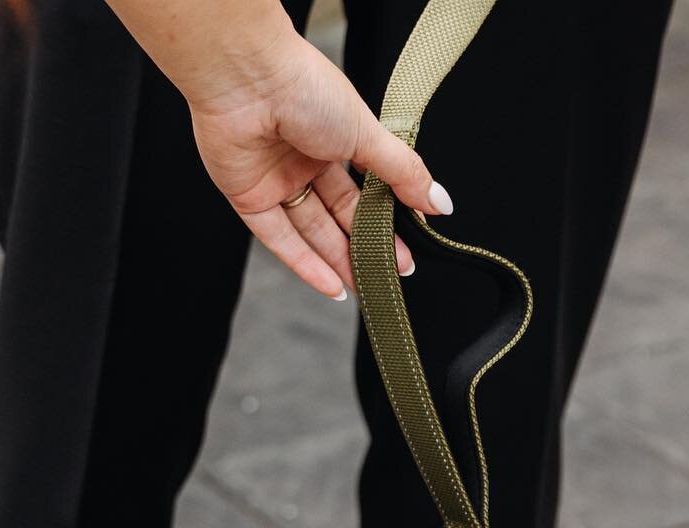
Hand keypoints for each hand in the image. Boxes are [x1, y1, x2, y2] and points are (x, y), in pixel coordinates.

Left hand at [188, 31, 450, 300]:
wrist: (247, 78)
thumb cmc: (306, 89)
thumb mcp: (367, 134)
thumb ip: (403, 173)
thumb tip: (440, 203)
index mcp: (334, 137)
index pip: (365, 188)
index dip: (386, 219)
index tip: (410, 248)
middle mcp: (305, 160)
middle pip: (340, 215)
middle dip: (366, 246)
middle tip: (393, 274)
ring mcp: (276, 181)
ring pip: (312, 232)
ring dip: (338, 262)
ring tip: (366, 288)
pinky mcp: (249, 198)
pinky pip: (280, 241)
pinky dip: (305, 265)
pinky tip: (332, 287)